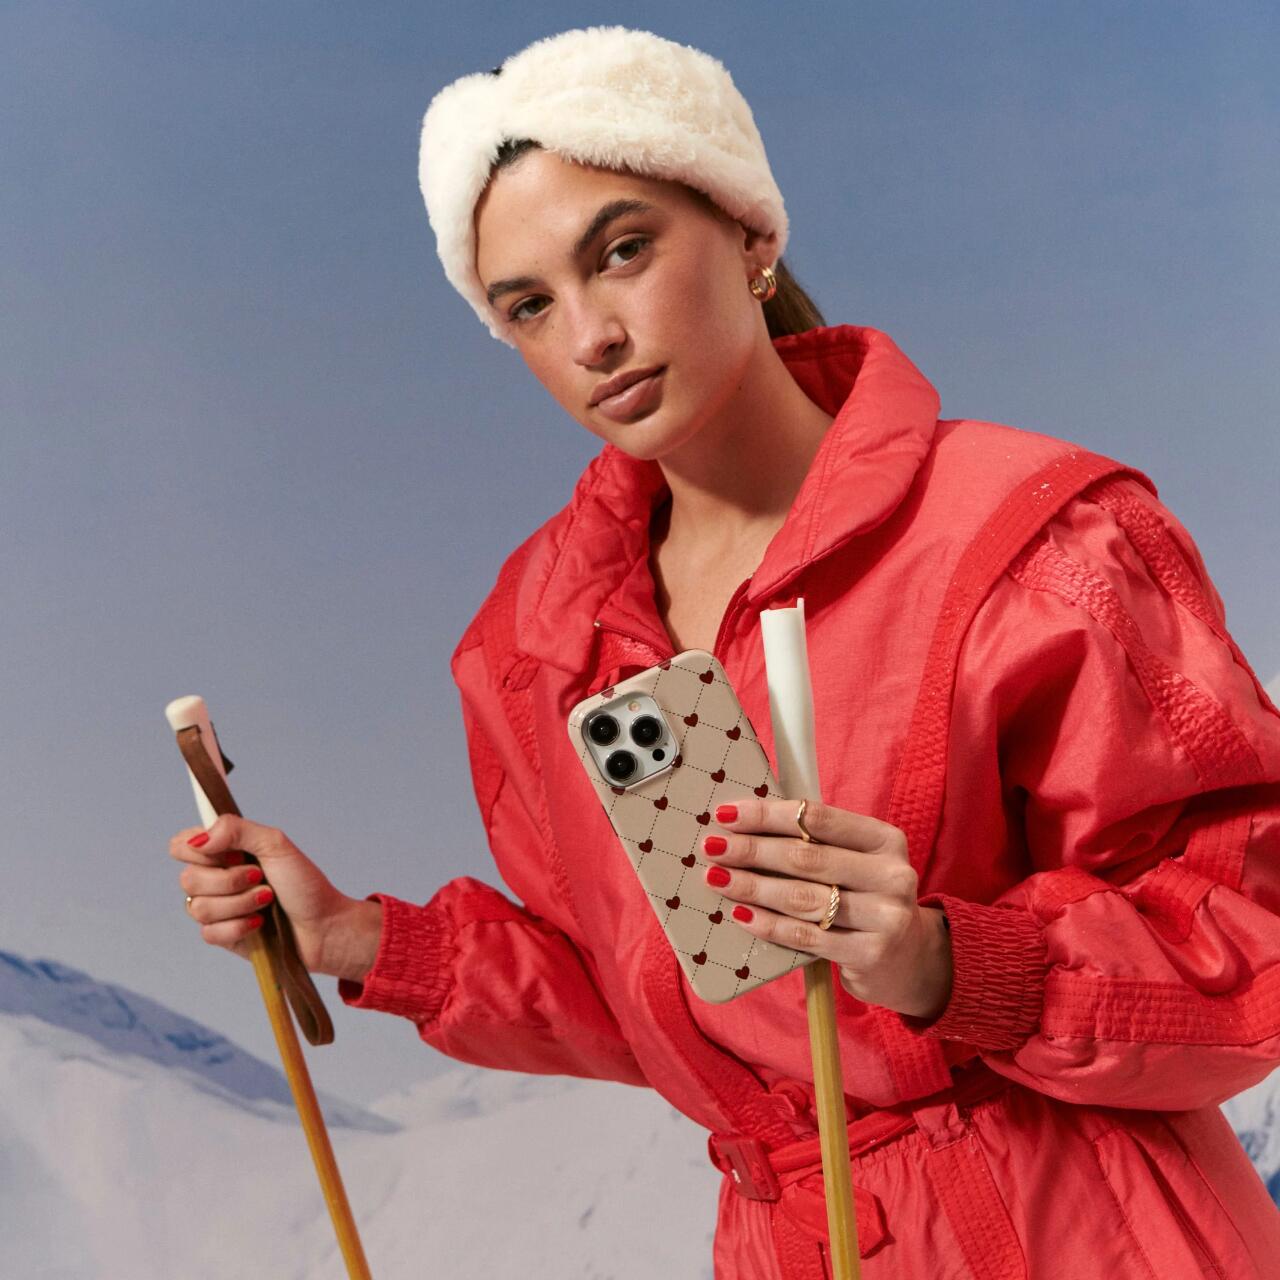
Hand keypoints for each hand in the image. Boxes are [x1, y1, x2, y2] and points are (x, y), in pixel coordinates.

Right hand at [168, 814, 380, 979]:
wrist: (323, 926)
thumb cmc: (304, 884)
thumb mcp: (276, 845)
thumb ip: (237, 830)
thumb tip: (199, 838)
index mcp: (224, 852)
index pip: (180, 845)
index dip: (197, 850)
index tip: (231, 853)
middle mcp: (215, 879)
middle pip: (187, 879)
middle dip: (230, 880)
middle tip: (260, 877)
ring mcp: (217, 909)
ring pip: (198, 908)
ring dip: (240, 903)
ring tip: (267, 900)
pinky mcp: (221, 936)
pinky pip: (209, 932)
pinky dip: (239, 926)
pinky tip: (260, 924)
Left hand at [701, 797, 952, 1018]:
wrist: (909, 960)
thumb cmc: (865, 898)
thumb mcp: (855, 862)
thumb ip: (815, 842)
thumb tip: (743, 822)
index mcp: (884, 839)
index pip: (817, 817)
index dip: (767, 814)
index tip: (726, 813)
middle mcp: (892, 874)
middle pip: (806, 857)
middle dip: (751, 850)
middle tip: (711, 847)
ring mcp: (885, 917)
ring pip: (802, 898)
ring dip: (752, 887)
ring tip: (716, 878)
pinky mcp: (871, 954)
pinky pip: (806, 936)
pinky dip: (768, 924)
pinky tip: (740, 914)